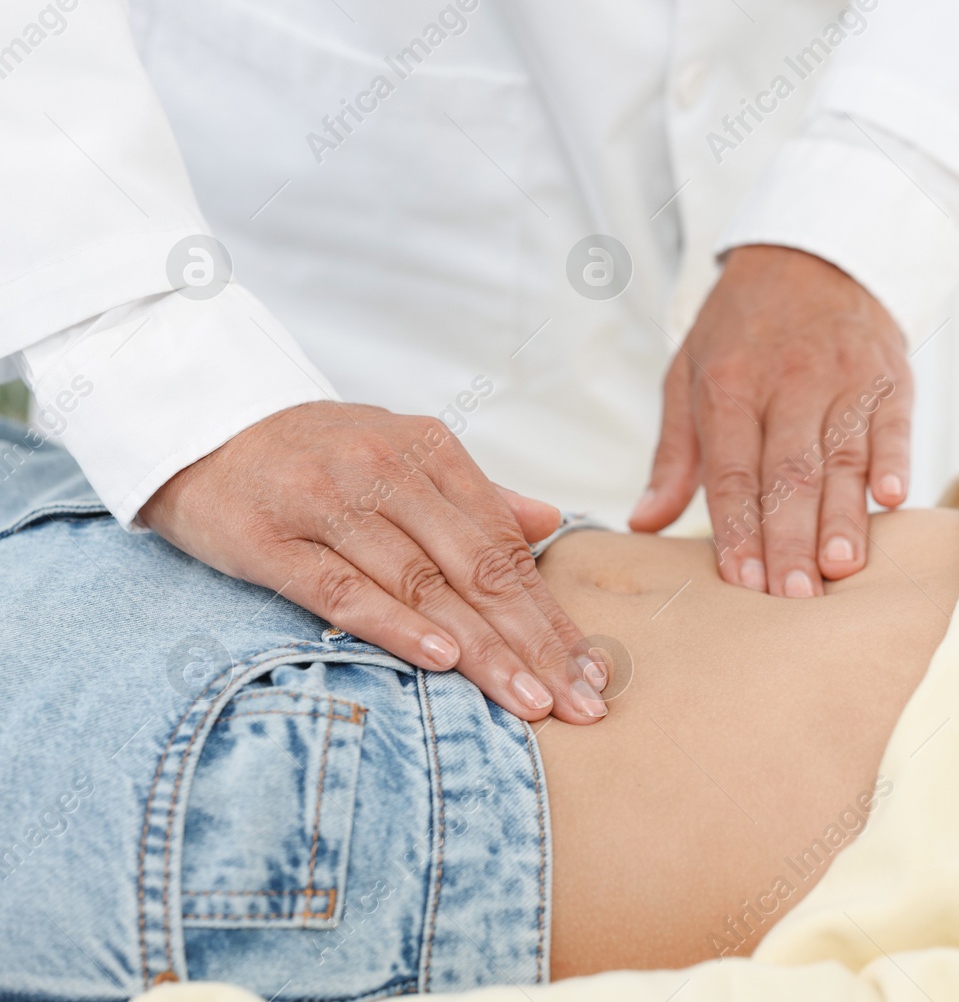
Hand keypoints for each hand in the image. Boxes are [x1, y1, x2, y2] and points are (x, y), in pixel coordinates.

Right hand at [141, 401, 608, 723]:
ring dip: (481, 648)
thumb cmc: (315, 454)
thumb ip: (475, 494)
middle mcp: (385, 471)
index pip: (505, 546)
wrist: (196, 425)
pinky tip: (440, 661)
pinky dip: (394, 625)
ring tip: (529, 700)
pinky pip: (340, 588)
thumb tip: (549, 523)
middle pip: (475, 569)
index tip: (591, 672)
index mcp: (430, 451)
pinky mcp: (268, 539)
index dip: (552, 613)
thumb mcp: (401, 454)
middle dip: (534, 642)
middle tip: (578, 704)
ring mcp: (326, 503)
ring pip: (420, 584)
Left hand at [629, 245, 911, 595]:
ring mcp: (841, 379)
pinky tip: (894, 499)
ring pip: (841, 456)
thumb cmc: (743, 327)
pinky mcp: (888, 376)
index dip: (738, 529)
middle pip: (788, 473)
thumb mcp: (689, 373)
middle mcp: (785, 383)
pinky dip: (895, 459)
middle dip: (790, 539)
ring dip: (842, 515)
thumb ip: (674, 455)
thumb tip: (643, 522)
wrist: (812, 252)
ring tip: (840, 567)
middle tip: (794, 597)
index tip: (741, 583)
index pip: (731, 472)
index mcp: (727, 387)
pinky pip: (893, 423)